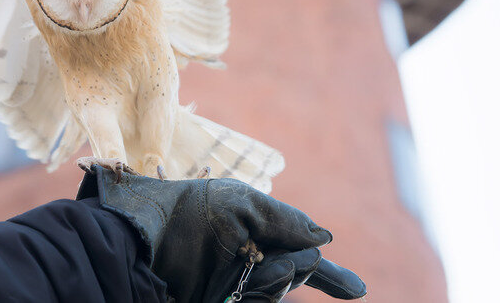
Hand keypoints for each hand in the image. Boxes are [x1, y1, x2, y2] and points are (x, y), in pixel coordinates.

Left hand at [77, 166, 365, 301]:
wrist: (142, 242)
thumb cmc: (189, 213)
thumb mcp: (241, 205)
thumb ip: (286, 219)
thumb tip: (327, 237)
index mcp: (253, 232)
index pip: (301, 256)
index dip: (331, 276)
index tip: (357, 291)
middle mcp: (247, 261)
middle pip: (295, 274)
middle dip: (291, 269)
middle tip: (266, 263)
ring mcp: (234, 287)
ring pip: (277, 292)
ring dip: (272, 281)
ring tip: (243, 273)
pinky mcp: (222, 301)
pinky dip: (261, 294)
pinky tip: (237, 290)